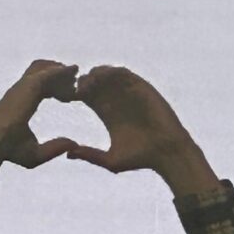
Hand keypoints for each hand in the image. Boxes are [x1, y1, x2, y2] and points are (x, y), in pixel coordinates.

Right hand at [0, 60, 82, 179]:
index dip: (56, 91)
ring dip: (60, 70)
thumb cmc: (10, 150)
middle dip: (59, 75)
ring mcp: (23, 87)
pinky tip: (72, 73)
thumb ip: (55, 148)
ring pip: (44, 69)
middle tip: (76, 81)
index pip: (40, 90)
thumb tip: (74, 144)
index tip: (70, 98)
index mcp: (21, 104)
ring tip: (75, 72)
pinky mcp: (28, 85)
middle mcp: (21, 92)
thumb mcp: (37, 153)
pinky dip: (60, 72)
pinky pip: (47, 73)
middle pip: (41, 74)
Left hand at [64, 66, 218, 193]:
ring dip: (94, 75)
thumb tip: (68, 154)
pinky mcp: (141, 88)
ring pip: (107, 74)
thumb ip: (90, 155)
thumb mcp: (110, 161)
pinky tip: (100, 79)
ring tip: (85, 83)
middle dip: (82, 81)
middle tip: (73, 88)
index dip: (74, 92)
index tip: (66, 98)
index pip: (87, 95)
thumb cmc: (140, 159)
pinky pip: (123, 73)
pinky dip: (110, 72)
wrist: (167, 153)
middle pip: (94, 81)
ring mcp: (129, 92)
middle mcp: (117, 100)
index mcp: (107, 113)